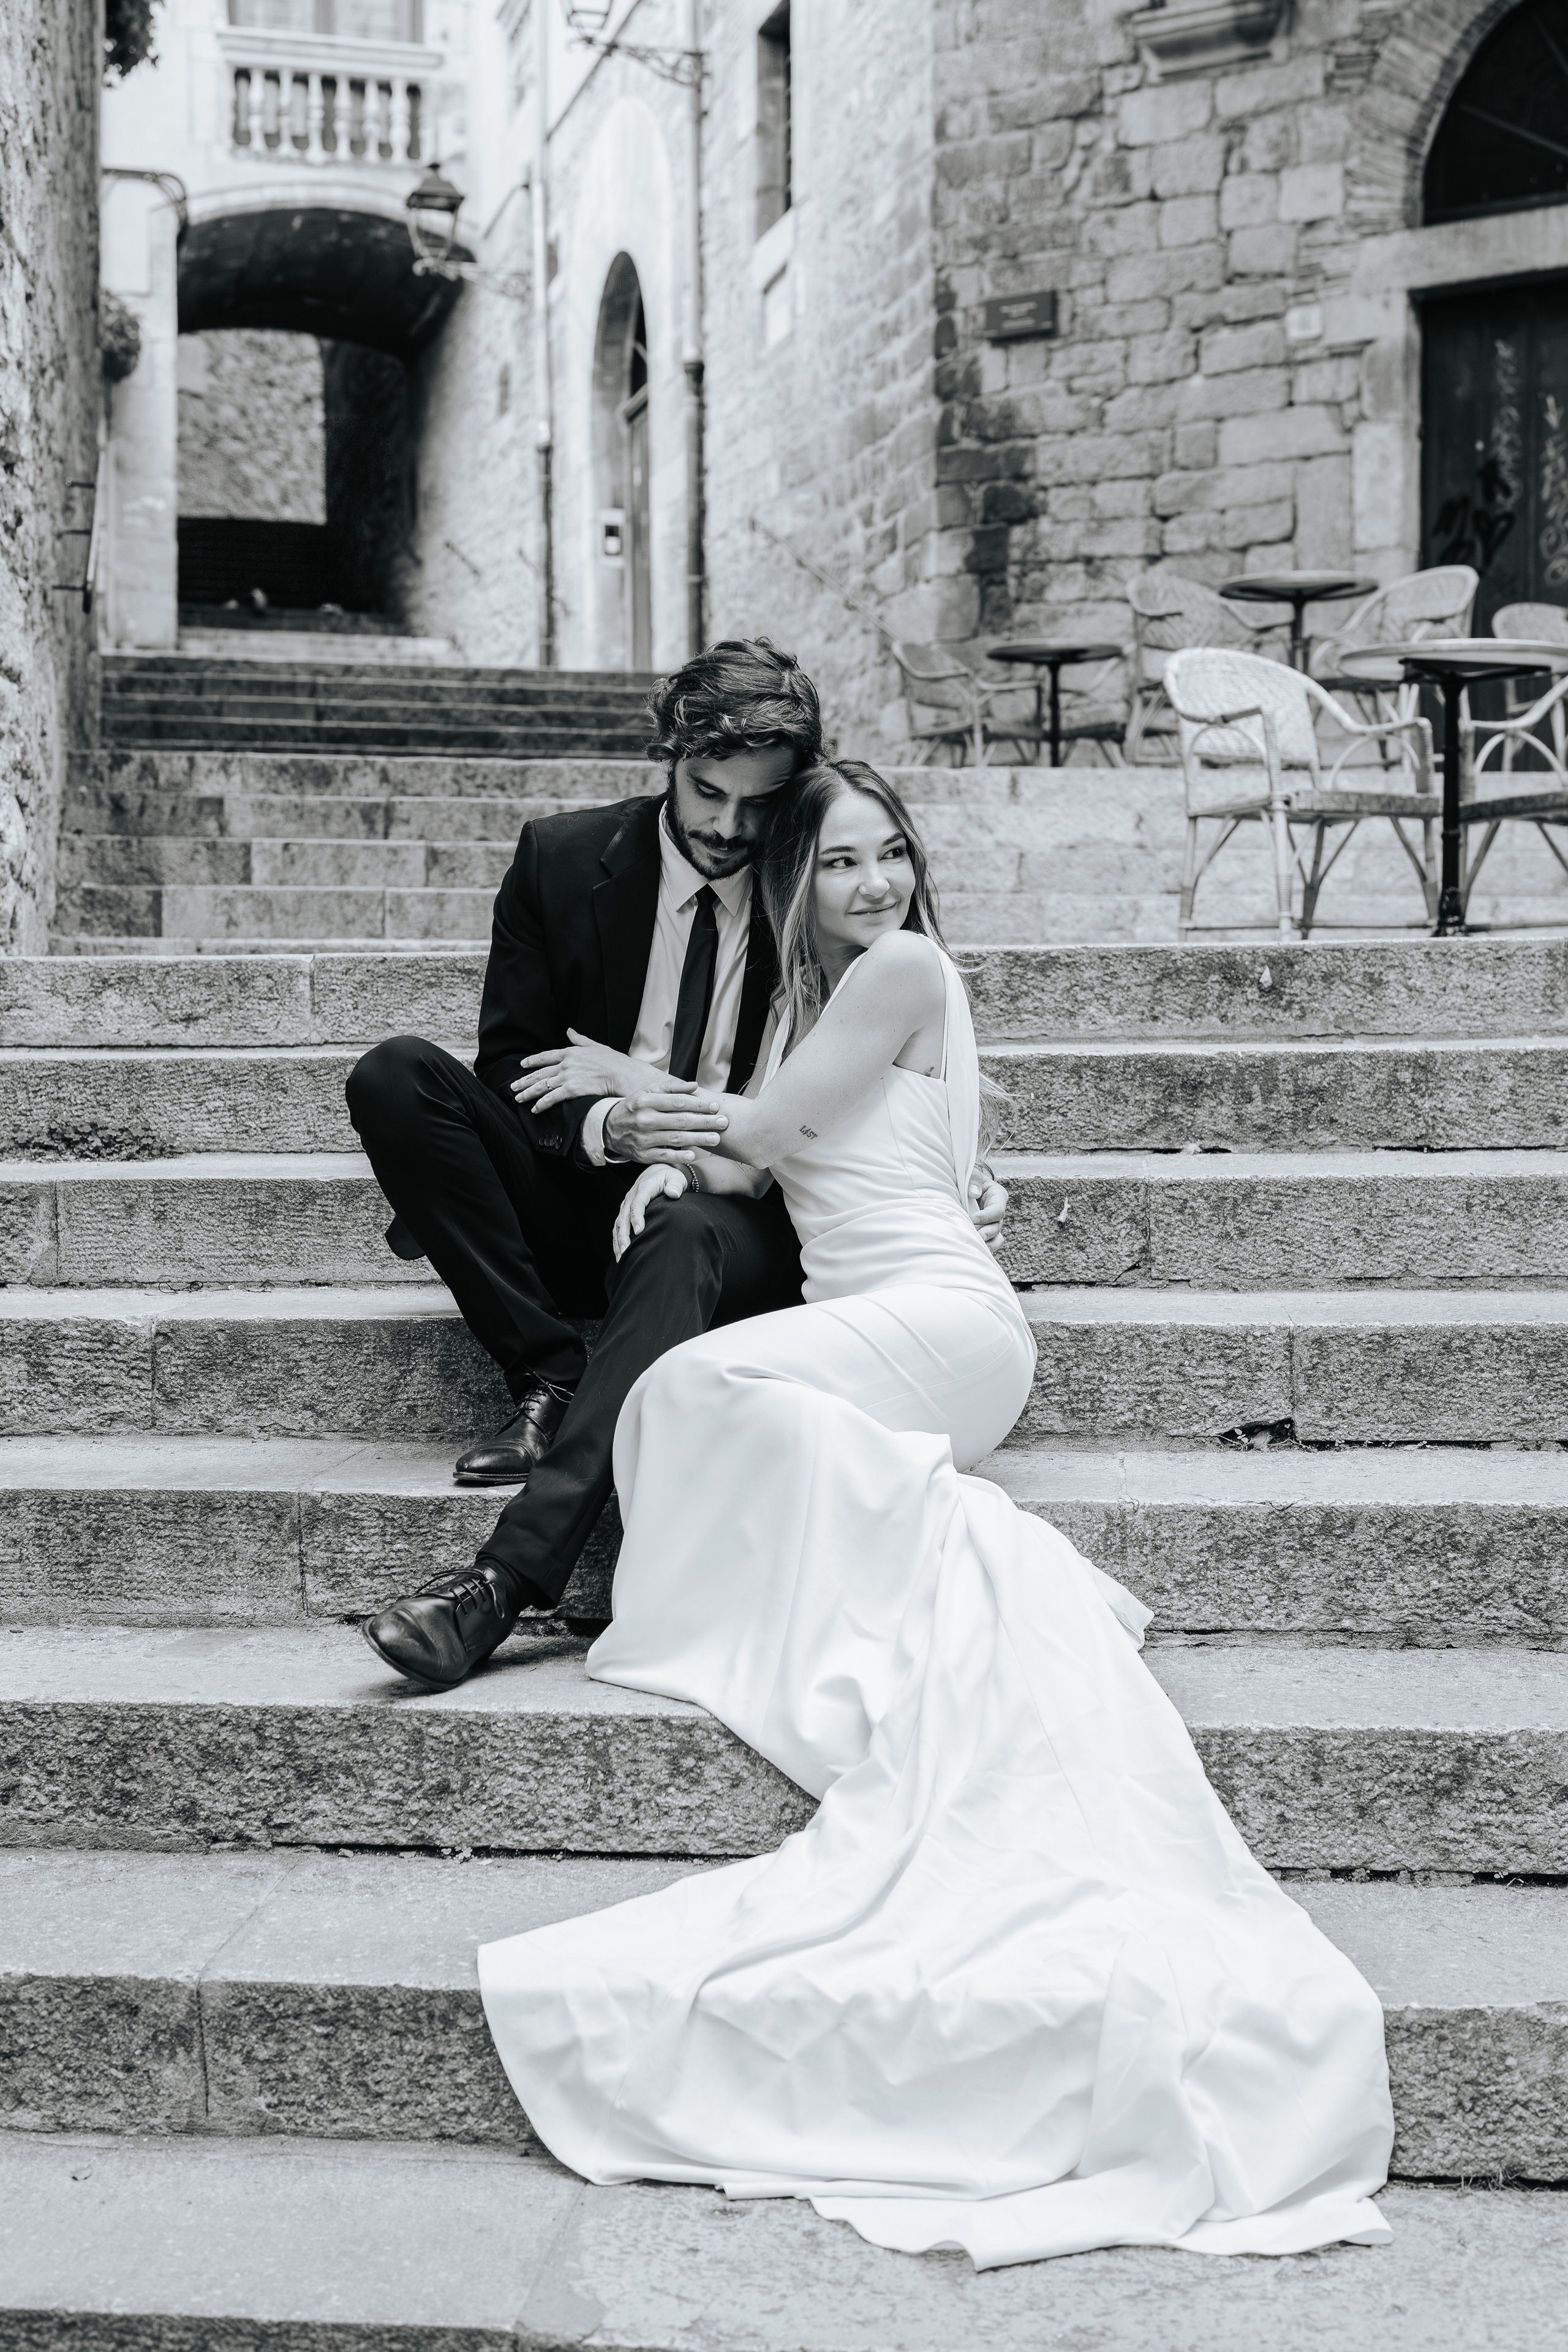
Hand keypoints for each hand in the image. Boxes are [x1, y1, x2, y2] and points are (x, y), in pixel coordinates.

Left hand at [512, 1030, 659, 1114]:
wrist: (622, 1073)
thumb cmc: (613, 1060)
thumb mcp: (595, 1045)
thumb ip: (579, 1039)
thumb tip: (569, 1031)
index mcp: (570, 1052)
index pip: (545, 1056)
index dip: (532, 1061)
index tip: (523, 1065)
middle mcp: (565, 1064)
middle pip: (540, 1073)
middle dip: (524, 1080)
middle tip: (513, 1086)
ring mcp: (567, 1077)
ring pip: (542, 1086)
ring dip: (528, 1093)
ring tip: (518, 1098)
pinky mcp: (571, 1090)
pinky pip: (552, 1098)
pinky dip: (542, 1104)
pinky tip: (535, 1109)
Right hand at [604, 1084, 730, 1164]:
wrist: (609, 1128)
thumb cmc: (635, 1107)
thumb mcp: (647, 1092)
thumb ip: (670, 1088)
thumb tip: (694, 1085)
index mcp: (646, 1101)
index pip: (677, 1102)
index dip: (698, 1105)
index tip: (715, 1107)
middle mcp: (644, 1120)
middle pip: (680, 1121)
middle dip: (704, 1122)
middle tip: (724, 1122)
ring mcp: (643, 1138)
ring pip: (675, 1139)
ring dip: (698, 1139)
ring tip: (716, 1138)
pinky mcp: (643, 1155)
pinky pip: (664, 1156)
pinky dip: (679, 1156)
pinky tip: (694, 1154)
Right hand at [613, 1164, 690, 1259]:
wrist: (659, 1171)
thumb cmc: (669, 1177)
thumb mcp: (675, 1178)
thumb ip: (675, 1185)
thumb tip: (673, 1193)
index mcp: (643, 1188)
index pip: (637, 1204)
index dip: (636, 1217)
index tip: (638, 1231)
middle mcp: (631, 1196)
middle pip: (623, 1217)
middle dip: (623, 1235)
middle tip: (626, 1251)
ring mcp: (626, 1204)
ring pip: (618, 1224)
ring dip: (618, 1240)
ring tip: (621, 1257)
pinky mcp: (625, 1210)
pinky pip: (618, 1226)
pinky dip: (617, 1239)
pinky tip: (620, 1252)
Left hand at [968, 1164, 1007, 1254]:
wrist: (962, 1183)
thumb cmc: (968, 1177)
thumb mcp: (972, 1173)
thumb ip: (974, 1180)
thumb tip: (974, 1193)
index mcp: (998, 1196)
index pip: (997, 1210)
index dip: (986, 1217)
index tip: (972, 1219)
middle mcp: (997, 1211)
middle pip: (997, 1226)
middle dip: (987, 1233)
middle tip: (977, 1237)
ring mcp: (992, 1222)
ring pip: (996, 1237)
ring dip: (988, 1244)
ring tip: (978, 1248)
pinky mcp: (985, 1229)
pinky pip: (990, 1242)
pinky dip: (985, 1247)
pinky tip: (976, 1250)